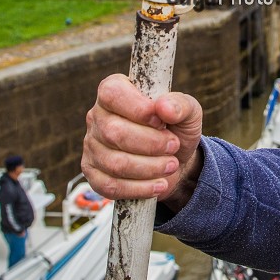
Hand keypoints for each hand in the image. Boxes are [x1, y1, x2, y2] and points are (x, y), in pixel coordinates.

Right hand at [82, 73, 203, 207]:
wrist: (174, 160)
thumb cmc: (176, 129)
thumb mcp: (188, 112)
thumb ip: (180, 105)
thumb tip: (164, 107)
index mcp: (114, 90)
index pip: (112, 94)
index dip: (138, 110)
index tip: (161, 121)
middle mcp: (97, 116)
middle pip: (114, 132)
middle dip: (151, 144)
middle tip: (173, 146)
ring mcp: (91, 146)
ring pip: (115, 163)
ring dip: (150, 168)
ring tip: (171, 165)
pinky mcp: (93, 173)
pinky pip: (110, 186)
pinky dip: (140, 188)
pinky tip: (159, 184)